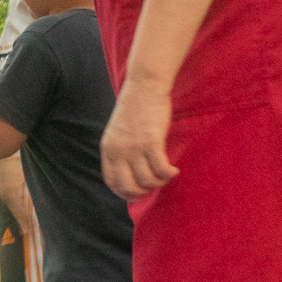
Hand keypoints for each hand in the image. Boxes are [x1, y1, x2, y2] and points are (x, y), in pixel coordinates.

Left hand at [101, 80, 176, 200]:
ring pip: (147, 180)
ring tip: (165, 175)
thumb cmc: (135, 108)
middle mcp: (118, 150)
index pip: (111, 181)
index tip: (136, 195)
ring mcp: (134, 147)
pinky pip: (161, 169)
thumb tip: (130, 171)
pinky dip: (169, 174)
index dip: (124, 193)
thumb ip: (120, 150)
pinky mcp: (151, 141)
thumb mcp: (118, 132)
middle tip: (154, 185)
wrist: (144, 86)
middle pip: (128, 186)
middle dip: (142, 192)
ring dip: (159, 182)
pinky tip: (173, 170)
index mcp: (107, 149)